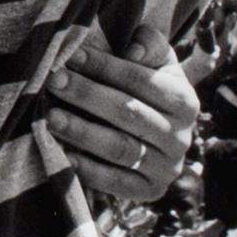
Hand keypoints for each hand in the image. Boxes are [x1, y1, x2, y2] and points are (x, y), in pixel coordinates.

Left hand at [46, 25, 197, 201]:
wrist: (157, 134)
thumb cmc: (146, 86)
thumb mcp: (156, 61)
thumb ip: (150, 44)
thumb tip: (133, 51)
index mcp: (184, 101)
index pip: (141, 81)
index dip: (105, 66)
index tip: (72, 55)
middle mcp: (180, 137)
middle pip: (129, 114)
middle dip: (87, 95)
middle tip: (54, 82)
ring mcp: (167, 167)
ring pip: (121, 148)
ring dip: (83, 132)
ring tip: (51, 117)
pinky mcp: (150, 191)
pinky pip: (118, 182)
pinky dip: (90, 170)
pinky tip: (65, 154)